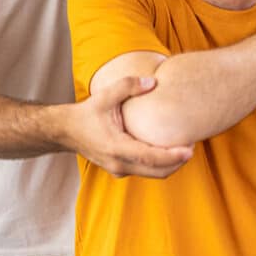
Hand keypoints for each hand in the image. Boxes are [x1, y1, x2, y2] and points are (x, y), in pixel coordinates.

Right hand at [65, 76, 191, 177]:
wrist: (65, 131)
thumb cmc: (85, 114)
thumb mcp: (105, 96)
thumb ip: (128, 86)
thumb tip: (153, 81)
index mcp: (117, 148)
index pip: (152, 158)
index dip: (173, 156)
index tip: (190, 149)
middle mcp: (119, 164)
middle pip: (158, 172)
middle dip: (177, 162)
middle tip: (190, 146)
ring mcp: (118, 170)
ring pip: (153, 174)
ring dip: (169, 164)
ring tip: (181, 147)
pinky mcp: (119, 170)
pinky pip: (144, 171)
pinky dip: (158, 164)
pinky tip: (164, 149)